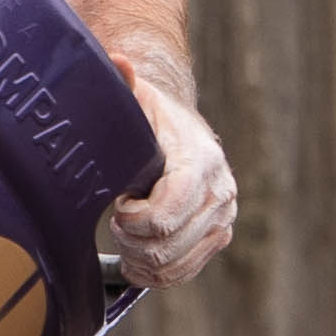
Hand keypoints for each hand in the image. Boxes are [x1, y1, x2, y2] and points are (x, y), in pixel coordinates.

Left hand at [109, 68, 237, 289]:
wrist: (180, 130)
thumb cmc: (149, 115)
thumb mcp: (135, 96)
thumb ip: (123, 82)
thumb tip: (117, 60)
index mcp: (200, 161)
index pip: (166, 213)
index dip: (132, 220)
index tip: (117, 205)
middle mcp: (220, 193)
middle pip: (165, 245)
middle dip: (130, 240)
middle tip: (114, 221)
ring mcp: (221, 219)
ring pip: (172, 265)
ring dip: (139, 260)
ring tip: (123, 237)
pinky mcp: (217, 238)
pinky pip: (182, 274)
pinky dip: (154, 275)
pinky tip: (135, 259)